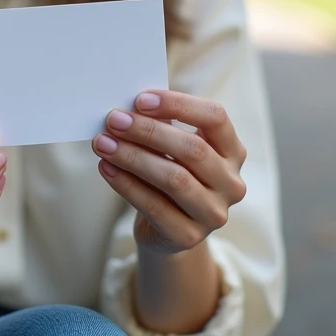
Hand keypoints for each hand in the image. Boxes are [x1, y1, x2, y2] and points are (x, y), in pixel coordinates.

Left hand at [93, 90, 246, 254]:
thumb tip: (128, 110)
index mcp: (233, 151)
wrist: (167, 230)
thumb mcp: (172, 149)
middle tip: (114, 120)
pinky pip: (154, 206)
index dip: (178, 104)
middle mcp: (231, 183)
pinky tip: (106, 167)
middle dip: (148, 131)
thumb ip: (161, 127)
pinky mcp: (190, 236)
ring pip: (174, 178)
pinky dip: (126, 184)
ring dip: (133, 157)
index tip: (140, 99)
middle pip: (193, 148)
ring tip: (103, 143)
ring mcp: (214, 213)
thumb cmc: (170, 175)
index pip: (216, 117)